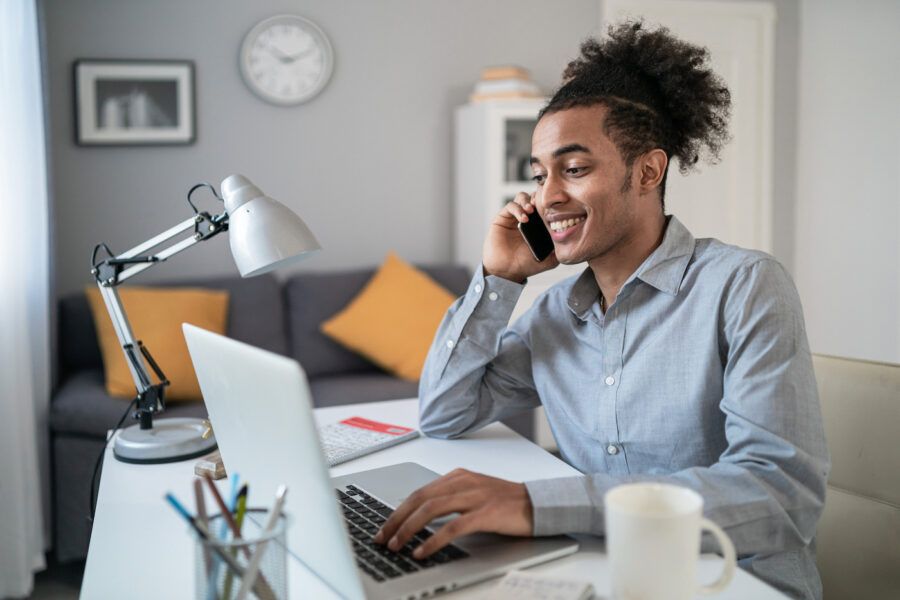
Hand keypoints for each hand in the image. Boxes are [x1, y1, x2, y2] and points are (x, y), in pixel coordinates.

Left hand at [372, 469, 533, 558]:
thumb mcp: (475, 492)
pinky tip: (422, 551)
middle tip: (383, 537)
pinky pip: (452, 527)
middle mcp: (463, 482)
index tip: (385, 526)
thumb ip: (451, 498)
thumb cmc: (507, 502)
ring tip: (397, 545)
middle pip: (420, 498)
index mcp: (458, 476)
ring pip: (431, 509)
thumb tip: (420, 516)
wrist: (539, 503)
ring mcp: (475, 496)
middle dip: (396, 519)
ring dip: (409, 528)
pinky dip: (433, 540)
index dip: (399, 509)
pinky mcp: (486, 513)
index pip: (420, 491)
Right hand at [483, 191, 557, 282]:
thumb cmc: (526, 265)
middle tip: (543, 205)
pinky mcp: (503, 218)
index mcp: (538, 225)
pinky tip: (524, 218)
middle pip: (534, 197)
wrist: (507, 271)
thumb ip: (560, 250)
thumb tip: (573, 241)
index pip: (545, 206)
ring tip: (531, 210)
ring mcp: (514, 217)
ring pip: (522, 197)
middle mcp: (527, 218)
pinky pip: (511, 206)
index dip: (550, 204)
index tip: (556, 208)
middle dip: (539, 199)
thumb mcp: (550, 259)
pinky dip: (518, 209)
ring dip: (528, 201)